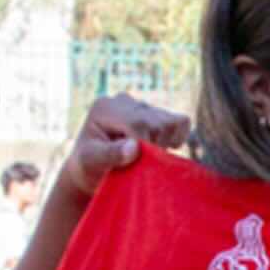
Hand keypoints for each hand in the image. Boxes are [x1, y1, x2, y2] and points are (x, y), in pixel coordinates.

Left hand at [55, 94, 189, 203]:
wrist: (92, 169)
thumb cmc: (88, 167)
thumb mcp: (90, 162)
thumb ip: (109, 154)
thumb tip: (133, 146)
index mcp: (105, 107)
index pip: (138, 122)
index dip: (146, 145)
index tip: (140, 164)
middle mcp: (125, 101)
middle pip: (158, 121)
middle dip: (155, 147)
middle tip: (139, 164)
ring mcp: (142, 106)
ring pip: (172, 122)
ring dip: (165, 144)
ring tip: (146, 157)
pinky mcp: (157, 115)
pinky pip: (181, 122)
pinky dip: (177, 138)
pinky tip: (162, 149)